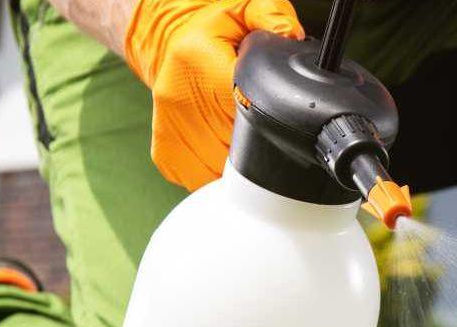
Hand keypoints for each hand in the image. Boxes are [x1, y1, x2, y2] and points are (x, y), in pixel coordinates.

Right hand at [124, 0, 303, 189]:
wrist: (163, 39)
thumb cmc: (210, 27)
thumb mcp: (243, 7)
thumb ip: (272, 16)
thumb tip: (293, 35)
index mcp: (200, 64)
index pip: (247, 110)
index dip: (271, 122)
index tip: (280, 121)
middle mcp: (180, 100)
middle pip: (237, 147)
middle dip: (261, 144)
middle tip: (270, 129)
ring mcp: (171, 129)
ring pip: (220, 172)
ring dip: (241, 167)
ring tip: (250, 142)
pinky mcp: (166, 152)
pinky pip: (202, 179)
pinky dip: (220, 175)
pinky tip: (229, 155)